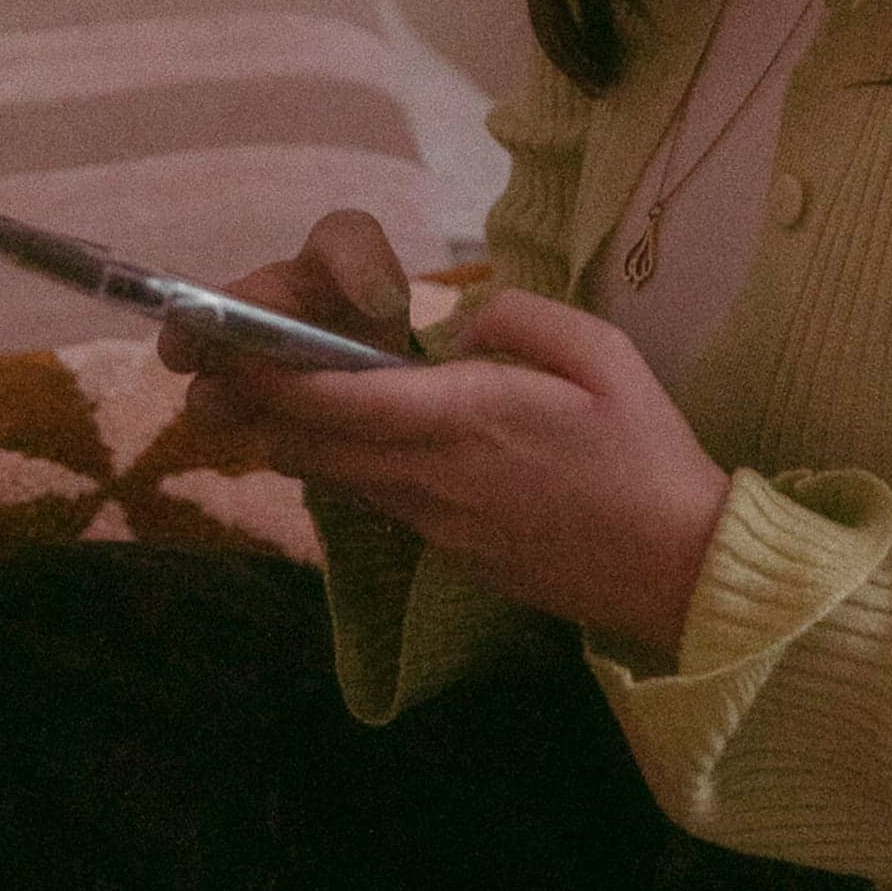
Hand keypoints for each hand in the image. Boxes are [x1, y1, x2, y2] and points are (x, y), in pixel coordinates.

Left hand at [162, 213, 731, 660]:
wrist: (680, 571)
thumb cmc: (648, 452)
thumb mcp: (601, 351)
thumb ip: (517, 320)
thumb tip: (456, 332)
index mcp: (466, 418)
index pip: (338, 400)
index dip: (269, 377)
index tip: (222, 350)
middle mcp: (433, 476)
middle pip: (312, 448)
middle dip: (255, 412)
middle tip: (211, 378)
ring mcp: (437, 524)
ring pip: (338, 479)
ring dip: (298, 443)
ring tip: (266, 402)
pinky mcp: (451, 554)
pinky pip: (381, 501)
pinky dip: (350, 470)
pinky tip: (355, 445)